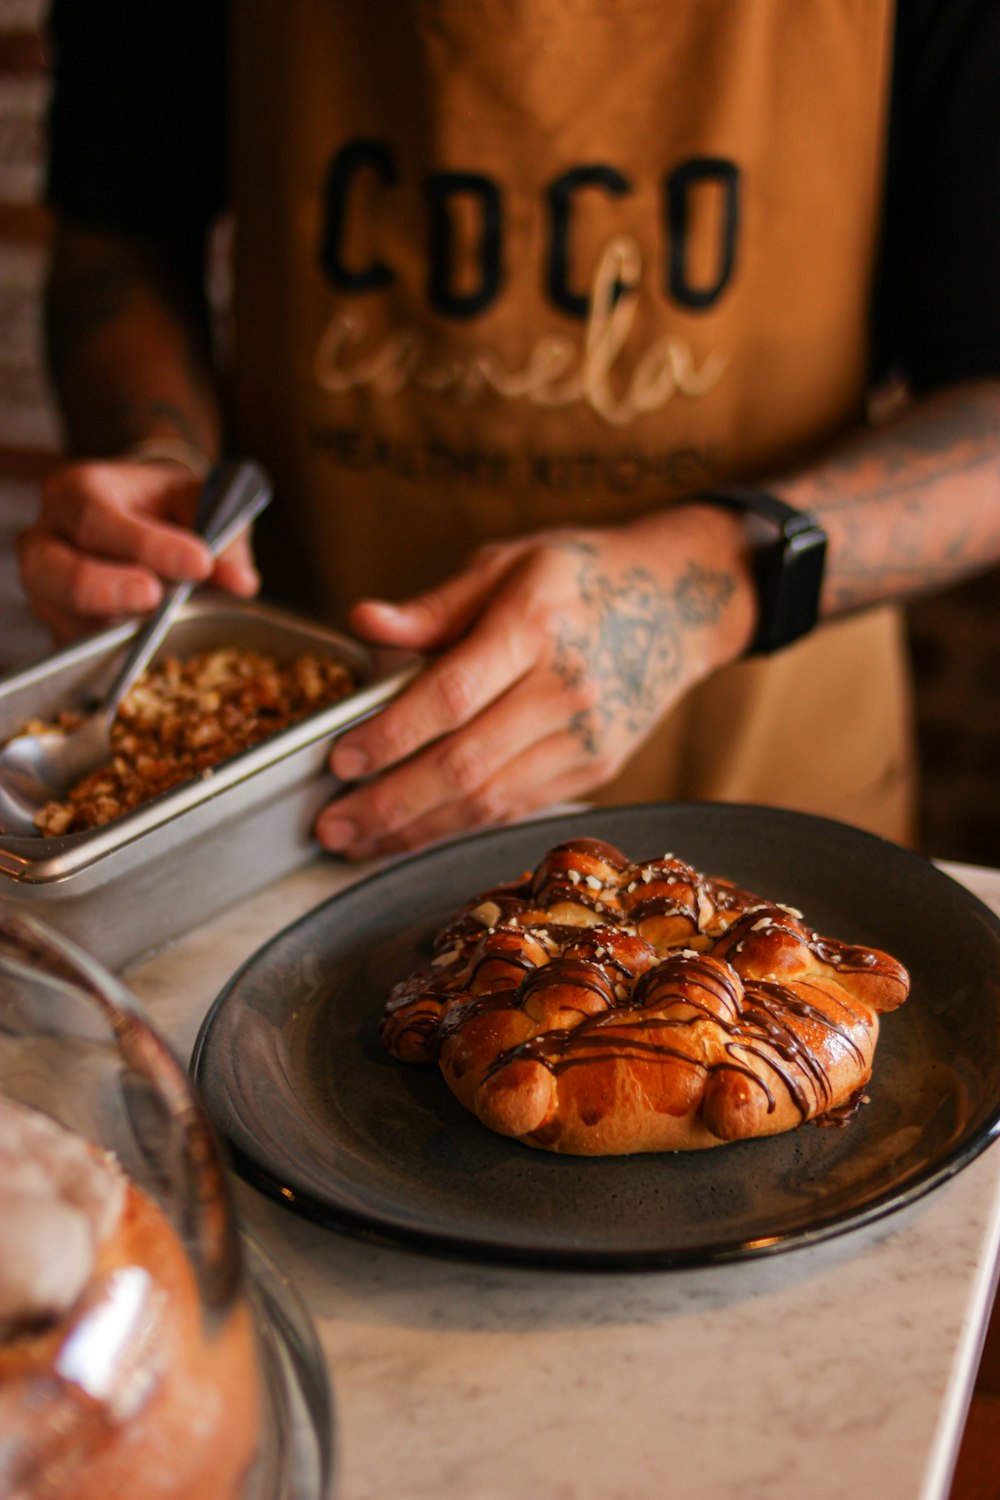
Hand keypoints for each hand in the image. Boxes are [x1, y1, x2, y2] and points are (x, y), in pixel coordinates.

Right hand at [18, 459, 260, 641]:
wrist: (140, 517)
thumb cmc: (165, 506)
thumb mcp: (198, 503)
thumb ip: (221, 536)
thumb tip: (240, 582)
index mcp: (77, 492)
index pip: (97, 517)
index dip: (148, 544)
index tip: (199, 563)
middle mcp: (45, 539)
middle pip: (52, 569)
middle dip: (104, 588)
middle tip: (154, 598)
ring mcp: (44, 589)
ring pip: (61, 616)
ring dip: (110, 626)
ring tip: (157, 628)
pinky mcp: (58, 627)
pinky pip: (77, 647)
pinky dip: (112, 653)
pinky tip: (149, 654)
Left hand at [317, 504, 754, 859]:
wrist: (680, 605)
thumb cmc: (579, 577)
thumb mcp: (507, 563)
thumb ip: (434, 606)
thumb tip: (362, 623)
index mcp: (535, 624)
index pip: (452, 694)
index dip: (391, 734)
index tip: (339, 759)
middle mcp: (565, 689)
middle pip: (465, 764)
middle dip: (389, 804)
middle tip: (330, 826)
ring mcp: (586, 738)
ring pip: (488, 801)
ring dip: (415, 830)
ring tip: (357, 842)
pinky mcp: (595, 770)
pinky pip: (515, 808)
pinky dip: (457, 826)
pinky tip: (413, 833)